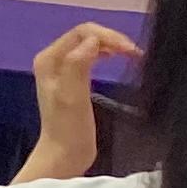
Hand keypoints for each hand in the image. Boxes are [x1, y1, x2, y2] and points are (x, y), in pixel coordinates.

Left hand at [25, 22, 140, 181]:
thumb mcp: (73, 97)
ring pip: (90, 44)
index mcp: (50, 59)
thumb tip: (93, 40)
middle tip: (136, 53)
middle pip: (86, 35)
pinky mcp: (73, 79)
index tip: (131, 51)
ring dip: (111, 45)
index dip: (108, 36)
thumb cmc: (69, 129)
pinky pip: (91, 56)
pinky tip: (118, 59)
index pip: (82, 32)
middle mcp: (53, 59)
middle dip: (112, 39)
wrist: (65, 155)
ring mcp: (62, 69)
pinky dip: (107, 54)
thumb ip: (78, 66)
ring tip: (133, 55)